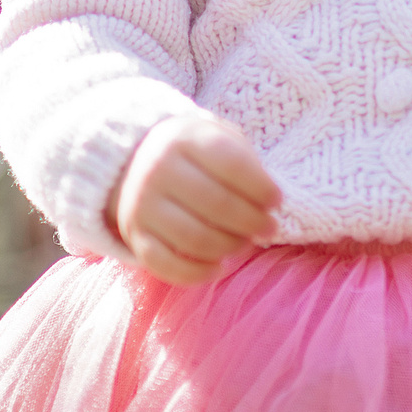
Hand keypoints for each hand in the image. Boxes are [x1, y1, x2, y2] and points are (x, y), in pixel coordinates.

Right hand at [105, 111, 282, 284]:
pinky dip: (197, 273)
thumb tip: (269, 202)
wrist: (134, 160)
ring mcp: (142, 205)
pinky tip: (220, 267)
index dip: (261, 187)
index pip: (231, 164)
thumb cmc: (194, 153)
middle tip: (269, 227)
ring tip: (245, 243)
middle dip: (252, 221)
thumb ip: (244, 161)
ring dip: (229, 246)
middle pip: (216, 204)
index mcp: (184, 139)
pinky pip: (166, 264)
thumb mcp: (217, 138)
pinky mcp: (134, 235)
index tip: (276, 201)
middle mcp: (158, 170)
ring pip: (194, 238)